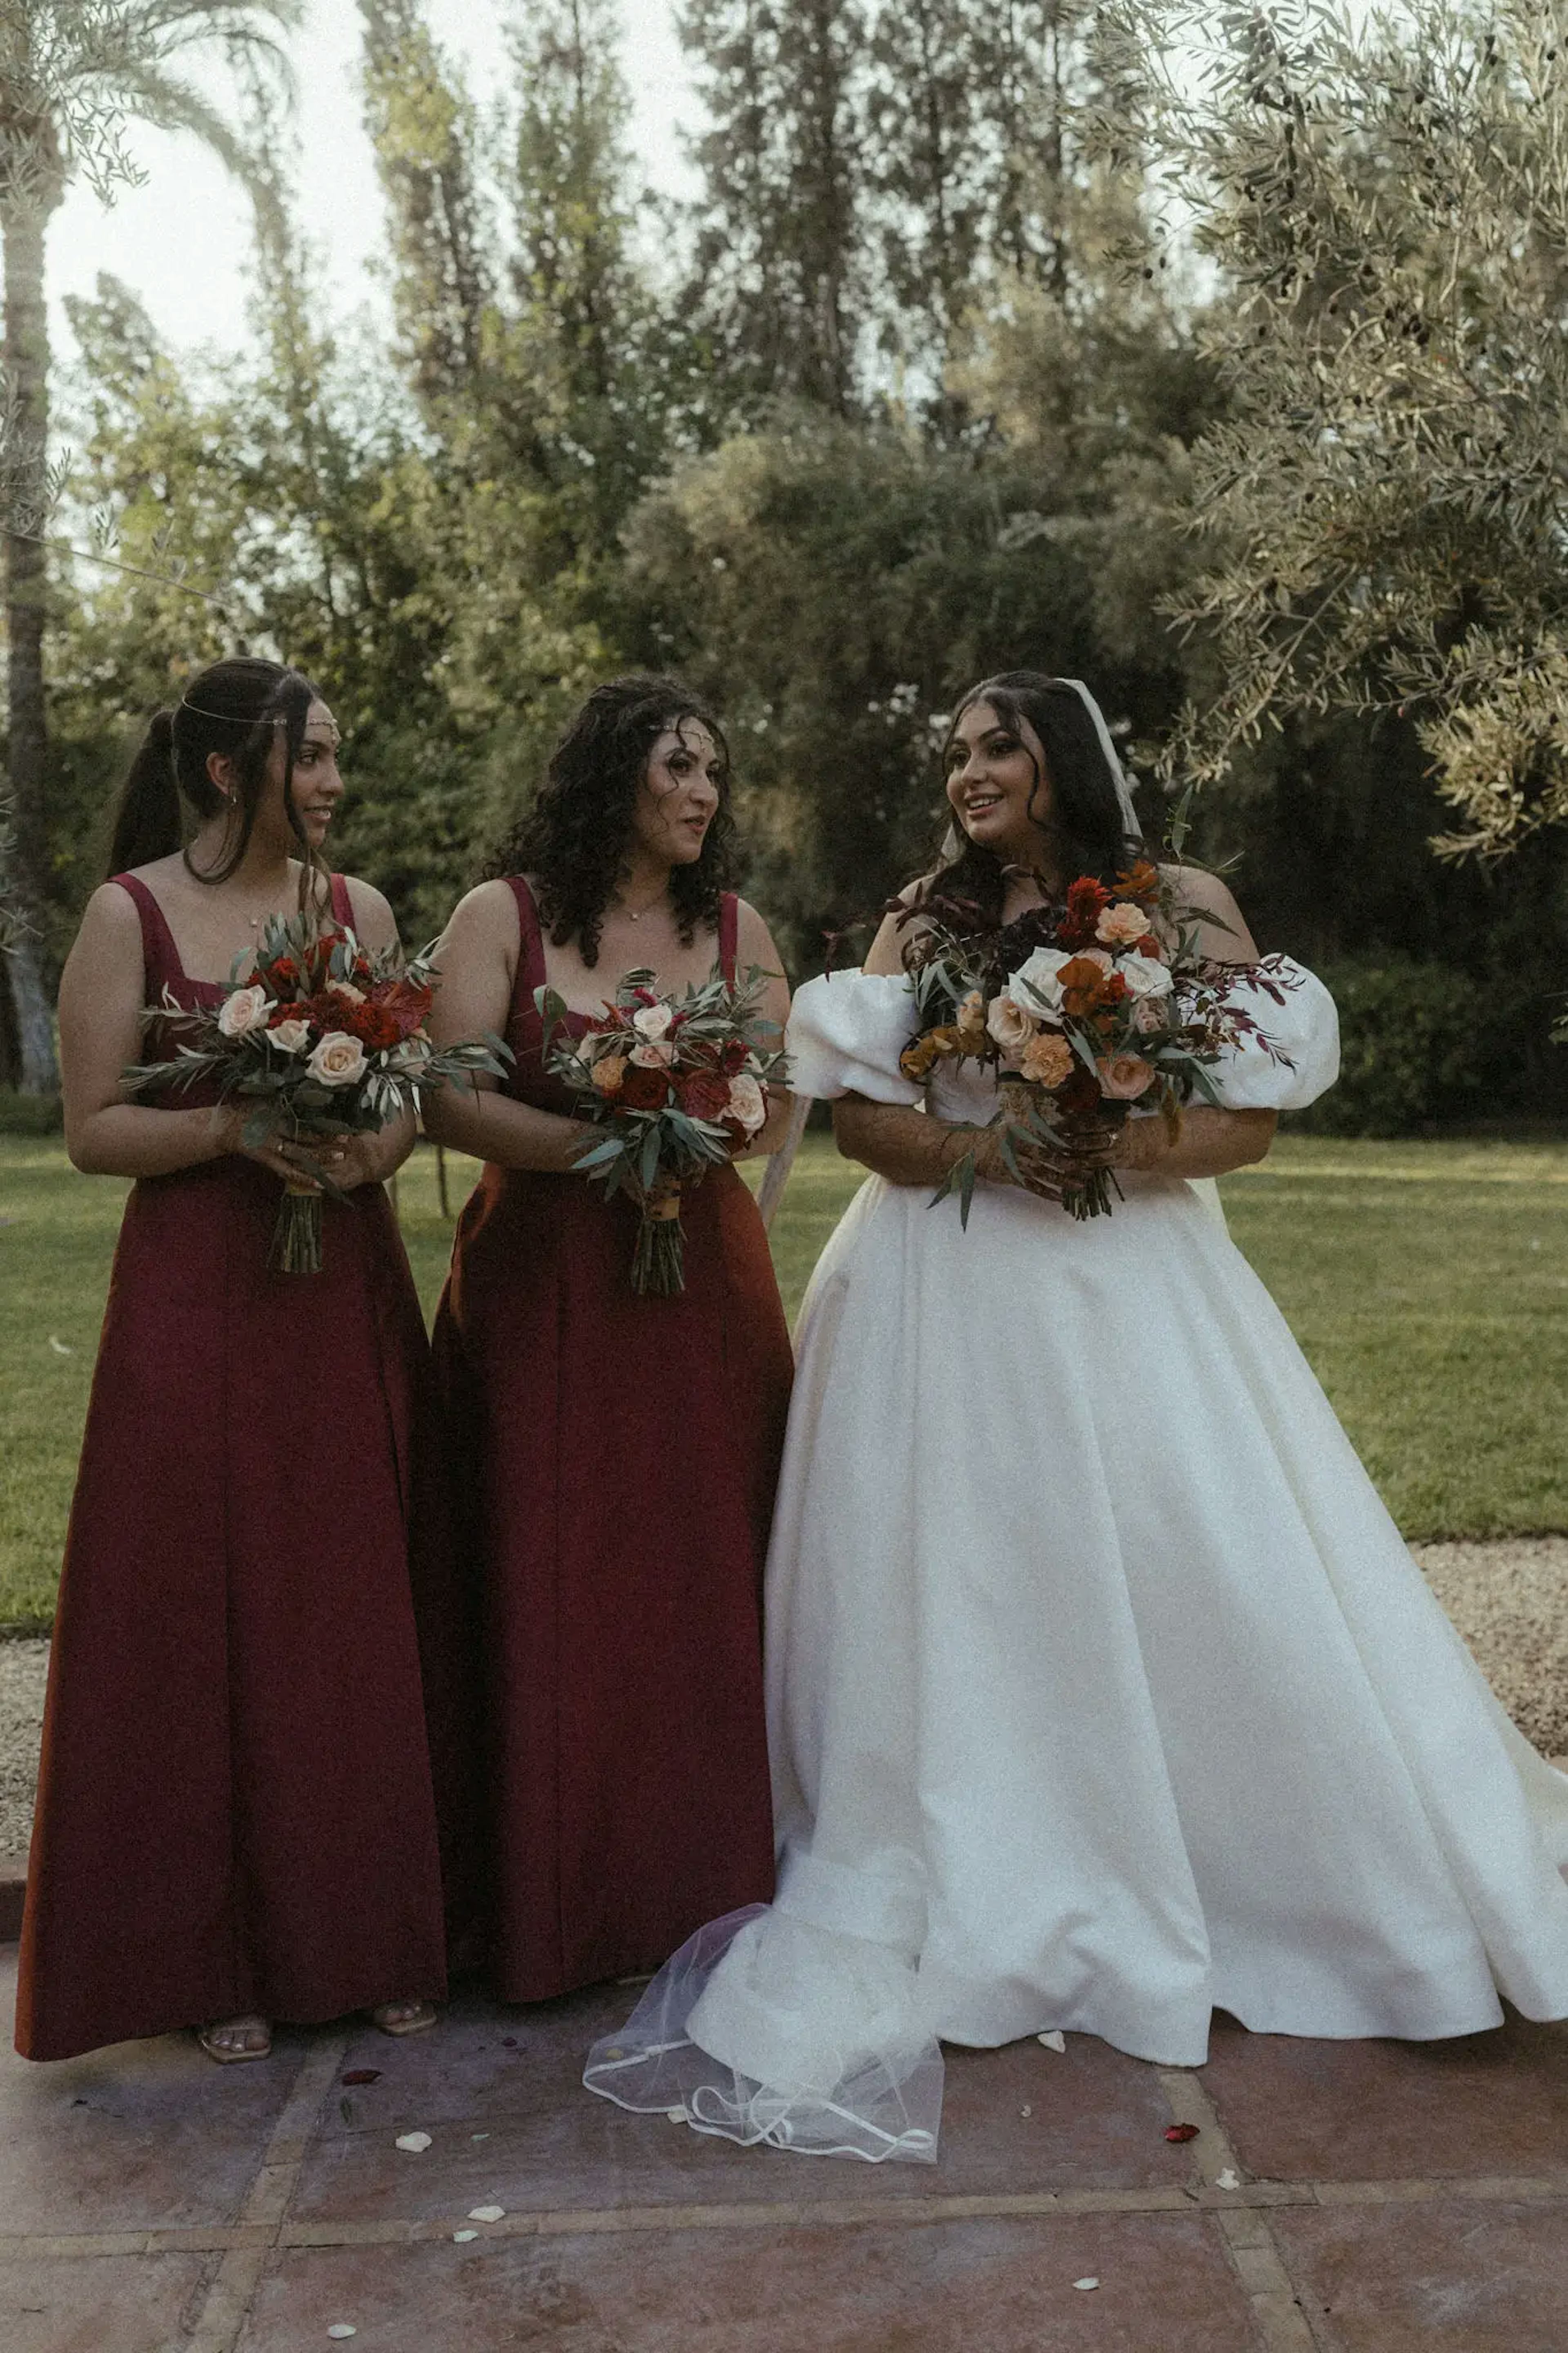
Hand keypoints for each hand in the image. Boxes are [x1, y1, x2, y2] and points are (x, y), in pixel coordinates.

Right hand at [215, 1108, 370, 1190]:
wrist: (226, 1126)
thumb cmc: (248, 1109)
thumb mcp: (267, 1099)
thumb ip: (287, 1100)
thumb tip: (310, 1089)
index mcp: (276, 1115)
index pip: (304, 1120)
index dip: (323, 1124)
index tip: (341, 1123)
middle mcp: (276, 1132)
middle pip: (305, 1138)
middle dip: (326, 1140)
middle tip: (346, 1141)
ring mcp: (272, 1149)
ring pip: (300, 1156)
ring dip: (320, 1158)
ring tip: (340, 1158)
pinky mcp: (268, 1161)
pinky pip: (288, 1172)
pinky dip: (303, 1178)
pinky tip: (319, 1183)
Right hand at [965, 1107, 1121, 1204]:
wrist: (976, 1149)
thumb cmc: (1001, 1136)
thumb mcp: (1019, 1125)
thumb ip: (1039, 1126)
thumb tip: (1066, 1121)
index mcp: (1027, 1130)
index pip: (1055, 1134)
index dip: (1074, 1139)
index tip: (1091, 1144)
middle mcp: (1023, 1145)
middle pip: (1052, 1155)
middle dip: (1072, 1162)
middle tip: (1090, 1168)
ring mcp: (1017, 1162)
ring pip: (1044, 1173)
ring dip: (1064, 1180)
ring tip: (1080, 1185)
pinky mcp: (1012, 1176)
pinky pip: (1032, 1186)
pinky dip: (1047, 1193)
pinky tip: (1060, 1198)